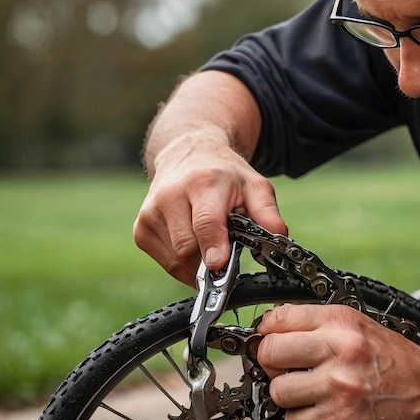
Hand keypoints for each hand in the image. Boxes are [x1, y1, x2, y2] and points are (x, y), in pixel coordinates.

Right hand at [134, 140, 286, 286]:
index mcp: (202, 183)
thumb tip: (279, 236)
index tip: (218, 266)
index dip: (212, 247)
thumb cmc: (223, 174)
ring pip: (176, 259)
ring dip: (197, 261)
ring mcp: (150, 213)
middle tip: (225, 255)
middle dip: (209, 259)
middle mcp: (170, 196)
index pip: (205, 222)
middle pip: (188, 247)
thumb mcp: (253, 185)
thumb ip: (267, 212)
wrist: (186, 154)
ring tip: (208, 240)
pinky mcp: (141, 229)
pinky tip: (193, 244)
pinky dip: (183, 263)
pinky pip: (165, 262)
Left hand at [256, 304, 419, 419]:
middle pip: (269, 353)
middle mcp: (339, 349)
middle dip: (272, 365)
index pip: (277, 319)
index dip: (267, 334)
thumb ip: (319, 326)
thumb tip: (273, 331)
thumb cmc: (400, 365)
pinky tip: (319, 413)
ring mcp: (338, 386)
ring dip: (287, 396)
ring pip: (277, 390)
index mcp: (341, 321)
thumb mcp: (361, 327)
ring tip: (308, 395)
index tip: (269, 343)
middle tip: (286, 371)